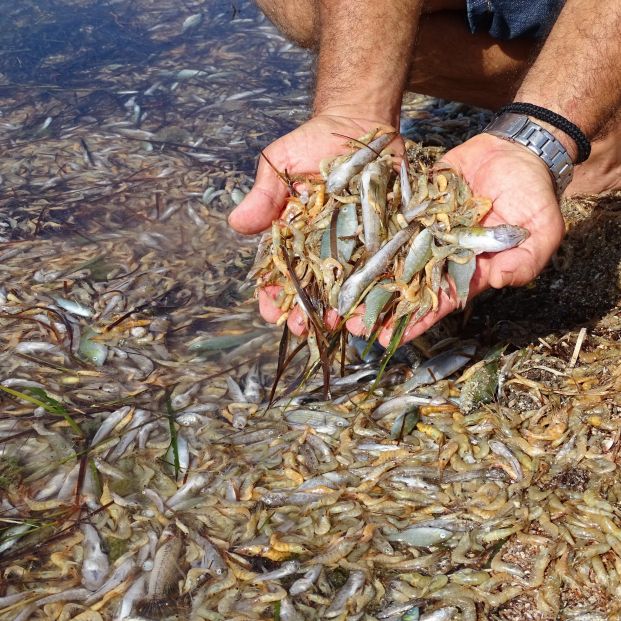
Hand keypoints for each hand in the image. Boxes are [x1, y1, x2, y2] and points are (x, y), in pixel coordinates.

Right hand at [229, 114, 397, 333]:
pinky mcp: (385, 237)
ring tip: (344, 327)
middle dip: (307, 311)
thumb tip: (236, 225)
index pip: (278, 271)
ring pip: (347, 285)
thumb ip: (263, 196)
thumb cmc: (313, 143)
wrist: (360, 122)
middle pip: (312, 288)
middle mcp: (322, 247)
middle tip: (305, 328)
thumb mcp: (279, 163)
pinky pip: (383, 266)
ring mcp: (354, 245)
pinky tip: (379, 308)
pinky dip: (381, 288)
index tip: (269, 312)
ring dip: (344, 309)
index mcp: (293, 236)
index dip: (272, 295)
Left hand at [353, 133, 565, 346]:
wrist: (516, 151)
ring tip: (338, 295)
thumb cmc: (533, 196)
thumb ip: (523, 260)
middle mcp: (440, 254)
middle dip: (380, 305)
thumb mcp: (541, 232)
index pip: (438, 302)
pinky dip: (368, 234)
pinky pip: (389, 220)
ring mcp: (424, 230)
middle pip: (406, 285)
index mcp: (468, 270)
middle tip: (350, 323)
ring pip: (391, 257)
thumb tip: (499, 280)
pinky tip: (343, 249)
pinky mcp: (413, 205)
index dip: (415, 321)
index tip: (388, 338)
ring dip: (366, 275)